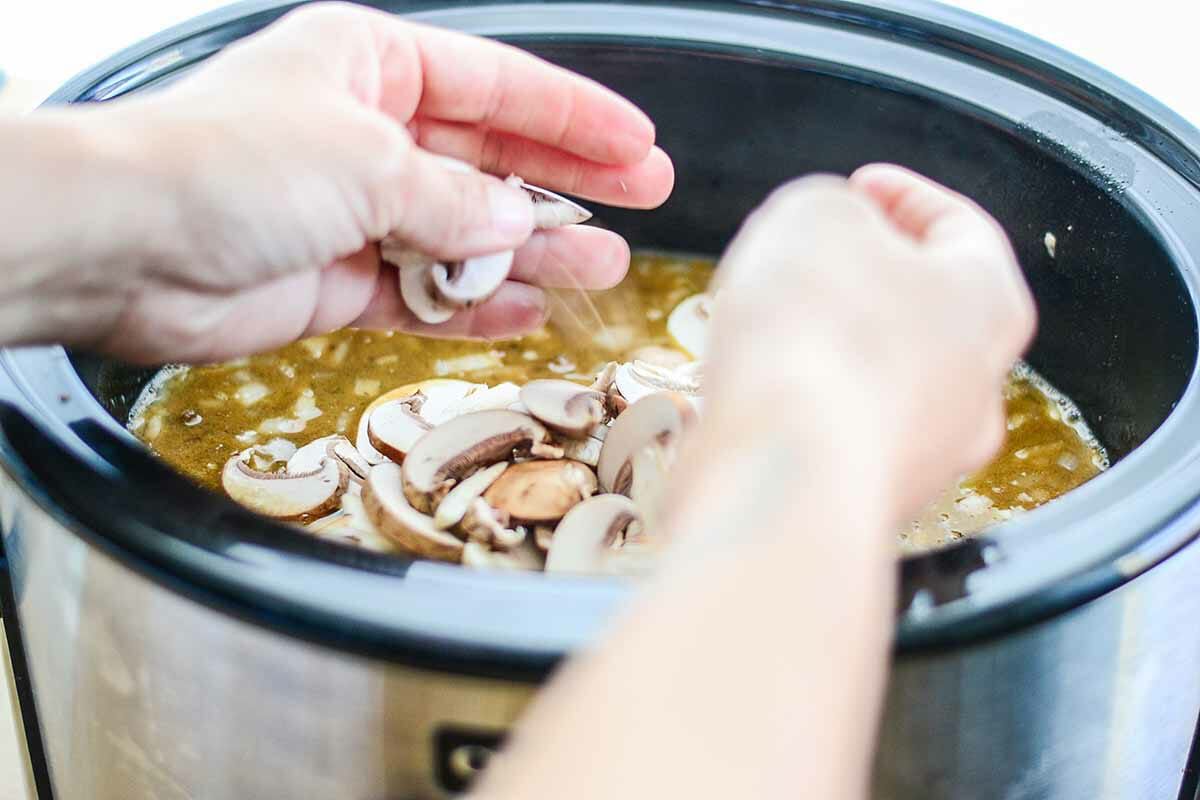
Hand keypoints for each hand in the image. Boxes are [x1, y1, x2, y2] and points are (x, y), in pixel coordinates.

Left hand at [12, 3, 671, 362]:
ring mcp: (353, 210)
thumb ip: (457, 200)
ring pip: (465, 232)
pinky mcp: (335, 280)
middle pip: (491, 157)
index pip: (498, 85)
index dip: (575, 116)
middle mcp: (366, 132)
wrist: (126, 247)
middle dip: (567, 182)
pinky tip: (528, 312)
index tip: (638, 145)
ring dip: (533, 251)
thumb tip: (519, 224)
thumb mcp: (368, 161)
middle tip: (642, 202)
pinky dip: (471, 304)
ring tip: (603, 266)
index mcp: (372, 67)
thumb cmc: (231, 165)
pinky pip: (423, 291)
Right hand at [679, 165, 1035, 526]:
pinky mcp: (868, 501)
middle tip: (807, 258)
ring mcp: (927, 456)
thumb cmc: (816, 335)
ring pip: (880, 380)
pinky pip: (837, 435)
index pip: (960, 229)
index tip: (860, 187)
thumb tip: (828, 232)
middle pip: (923, 311)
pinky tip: (754, 391)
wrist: (782, 472)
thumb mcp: (815, 215)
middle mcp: (975, 387)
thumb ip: (832, 208)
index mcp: (989, 302)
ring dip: (829, 345)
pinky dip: (803, 407)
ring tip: (763, 325)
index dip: (904, 196)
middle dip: (862, 277)